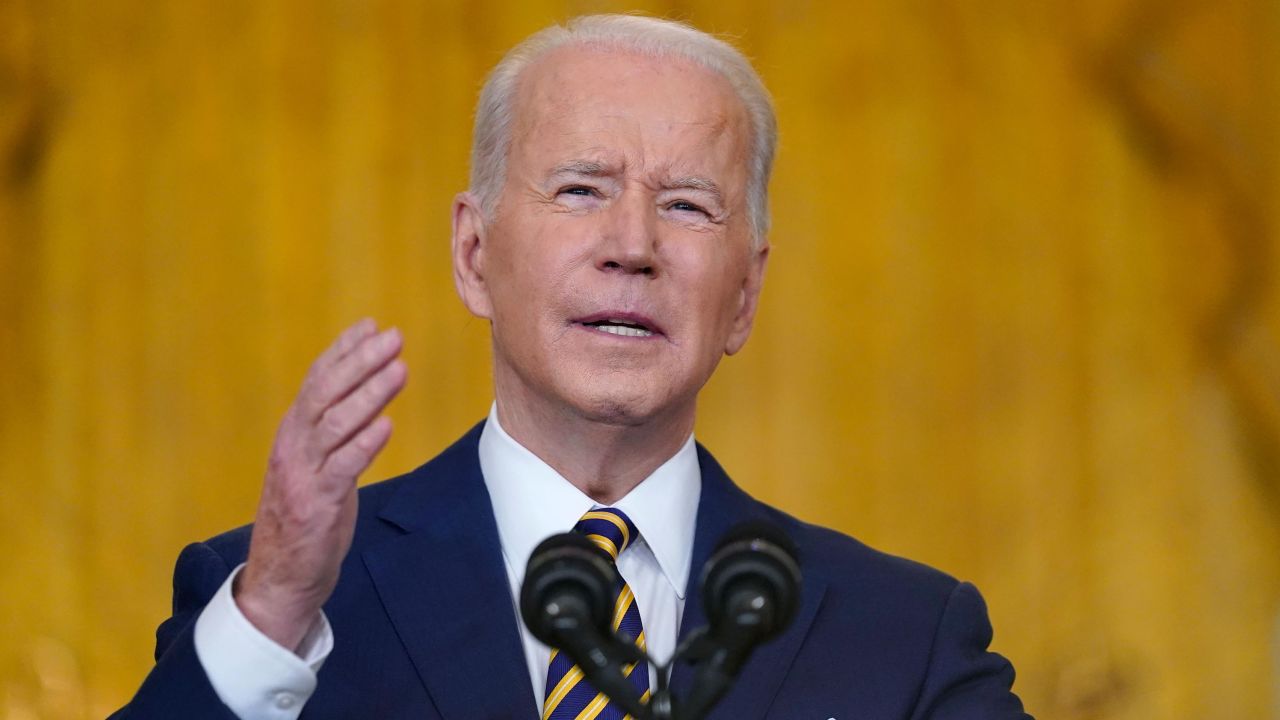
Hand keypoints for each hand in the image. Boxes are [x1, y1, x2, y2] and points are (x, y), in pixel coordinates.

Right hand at [235, 319, 406, 651]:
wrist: (279, 579)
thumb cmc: (305, 517)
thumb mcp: (316, 465)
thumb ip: (333, 431)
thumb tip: (364, 392)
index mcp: (293, 433)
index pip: (317, 380)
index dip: (343, 350)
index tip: (371, 324)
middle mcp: (293, 446)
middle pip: (326, 393)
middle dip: (360, 361)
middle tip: (392, 337)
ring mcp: (302, 475)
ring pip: (335, 423)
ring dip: (370, 393)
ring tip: (399, 368)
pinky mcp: (317, 505)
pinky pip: (342, 467)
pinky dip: (364, 443)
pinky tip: (387, 425)